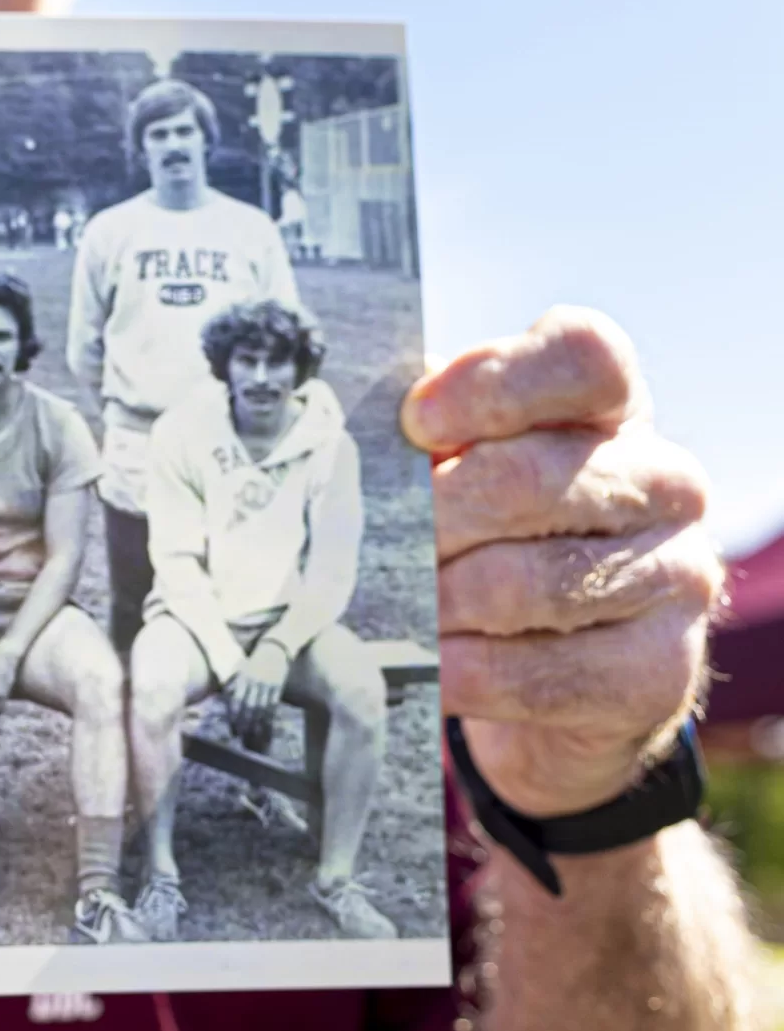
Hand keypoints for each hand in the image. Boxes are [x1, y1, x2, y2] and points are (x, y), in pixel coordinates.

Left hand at [226, 642, 288, 751]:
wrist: (273, 650)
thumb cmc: (253, 662)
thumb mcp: (242, 670)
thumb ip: (235, 685)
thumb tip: (227, 701)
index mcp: (243, 678)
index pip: (237, 700)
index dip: (234, 715)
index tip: (233, 727)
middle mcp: (255, 682)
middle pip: (250, 706)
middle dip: (245, 723)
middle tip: (241, 736)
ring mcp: (268, 685)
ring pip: (262, 708)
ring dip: (257, 724)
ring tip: (253, 737)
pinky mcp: (278, 687)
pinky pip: (273, 705)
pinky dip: (269, 718)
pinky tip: (266, 727)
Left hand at [404, 308, 716, 817]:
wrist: (541, 663)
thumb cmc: (480, 530)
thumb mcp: (455, 461)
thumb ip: (423, 432)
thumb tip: (354, 431)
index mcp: (611, 407)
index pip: (584, 358)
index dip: (491, 384)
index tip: (414, 422)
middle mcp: (665, 479)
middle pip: (528, 478)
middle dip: (431, 517)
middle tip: (372, 543)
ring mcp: (677, 573)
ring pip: (532, 582)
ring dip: (440, 600)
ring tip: (388, 606)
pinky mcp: (660, 668)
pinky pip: (543, 672)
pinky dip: (466, 672)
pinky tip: (427, 664)